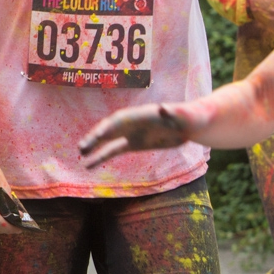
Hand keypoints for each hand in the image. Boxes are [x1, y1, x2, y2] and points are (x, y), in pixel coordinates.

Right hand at [78, 102, 206, 165]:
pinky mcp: (133, 144)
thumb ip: (173, 112)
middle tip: (82, 148)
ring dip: (94, 148)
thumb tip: (163, 108)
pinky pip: (113, 150)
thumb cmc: (190, 117)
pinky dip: (101, 157)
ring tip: (81, 156)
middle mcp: (131, 122)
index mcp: (140, 114)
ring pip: (107, 141)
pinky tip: (89, 165)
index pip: (120, 120)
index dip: (108, 127)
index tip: (97, 135)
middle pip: (108, 129)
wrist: (192, 124)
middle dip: (95, 137)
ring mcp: (130, 133)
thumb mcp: (184, 115)